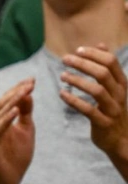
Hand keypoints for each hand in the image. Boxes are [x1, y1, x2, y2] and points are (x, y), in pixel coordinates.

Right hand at [0, 78, 34, 183]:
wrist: (10, 180)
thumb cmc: (17, 155)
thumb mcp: (26, 130)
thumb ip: (26, 113)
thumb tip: (28, 93)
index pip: (6, 101)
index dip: (17, 89)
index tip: (32, 80)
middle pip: (1, 104)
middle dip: (16, 92)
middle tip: (30, 83)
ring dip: (11, 102)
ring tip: (24, 92)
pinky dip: (6, 119)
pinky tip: (16, 110)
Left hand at [59, 45, 127, 168]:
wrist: (121, 140)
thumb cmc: (112, 109)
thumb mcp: (114, 87)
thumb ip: (107, 67)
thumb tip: (101, 44)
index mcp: (121, 84)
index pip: (111, 62)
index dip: (94, 54)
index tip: (78, 50)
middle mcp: (119, 95)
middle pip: (103, 73)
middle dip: (83, 64)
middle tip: (65, 59)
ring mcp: (112, 109)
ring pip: (96, 90)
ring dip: (77, 81)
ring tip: (62, 76)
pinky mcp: (103, 123)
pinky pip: (88, 110)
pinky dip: (73, 101)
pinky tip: (62, 94)